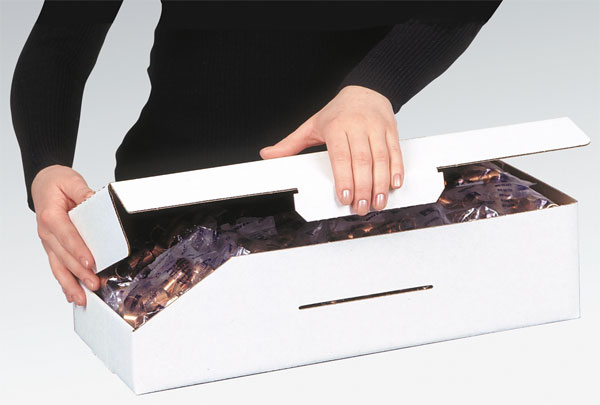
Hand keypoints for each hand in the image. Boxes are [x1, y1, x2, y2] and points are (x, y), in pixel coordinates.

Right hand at [31, 165, 97, 305]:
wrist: (43, 184)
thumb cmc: (57, 183)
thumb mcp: (71, 181)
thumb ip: (82, 192)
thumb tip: (93, 201)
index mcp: (51, 216)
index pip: (67, 236)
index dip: (78, 250)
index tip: (90, 263)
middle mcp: (46, 233)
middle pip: (64, 256)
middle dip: (80, 273)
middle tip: (94, 284)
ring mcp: (48, 243)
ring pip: (58, 267)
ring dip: (70, 284)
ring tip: (82, 298)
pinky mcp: (52, 248)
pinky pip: (57, 267)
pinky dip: (64, 282)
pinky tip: (71, 296)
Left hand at [259, 85, 403, 215]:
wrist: (367, 88)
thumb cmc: (337, 112)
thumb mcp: (312, 125)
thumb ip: (290, 143)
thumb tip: (267, 155)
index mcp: (336, 126)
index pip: (341, 156)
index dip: (344, 179)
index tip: (344, 198)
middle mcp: (358, 126)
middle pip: (362, 160)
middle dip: (363, 188)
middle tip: (361, 208)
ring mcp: (377, 127)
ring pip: (381, 158)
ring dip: (381, 183)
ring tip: (378, 202)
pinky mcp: (391, 130)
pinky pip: (396, 152)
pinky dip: (396, 170)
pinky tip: (394, 185)